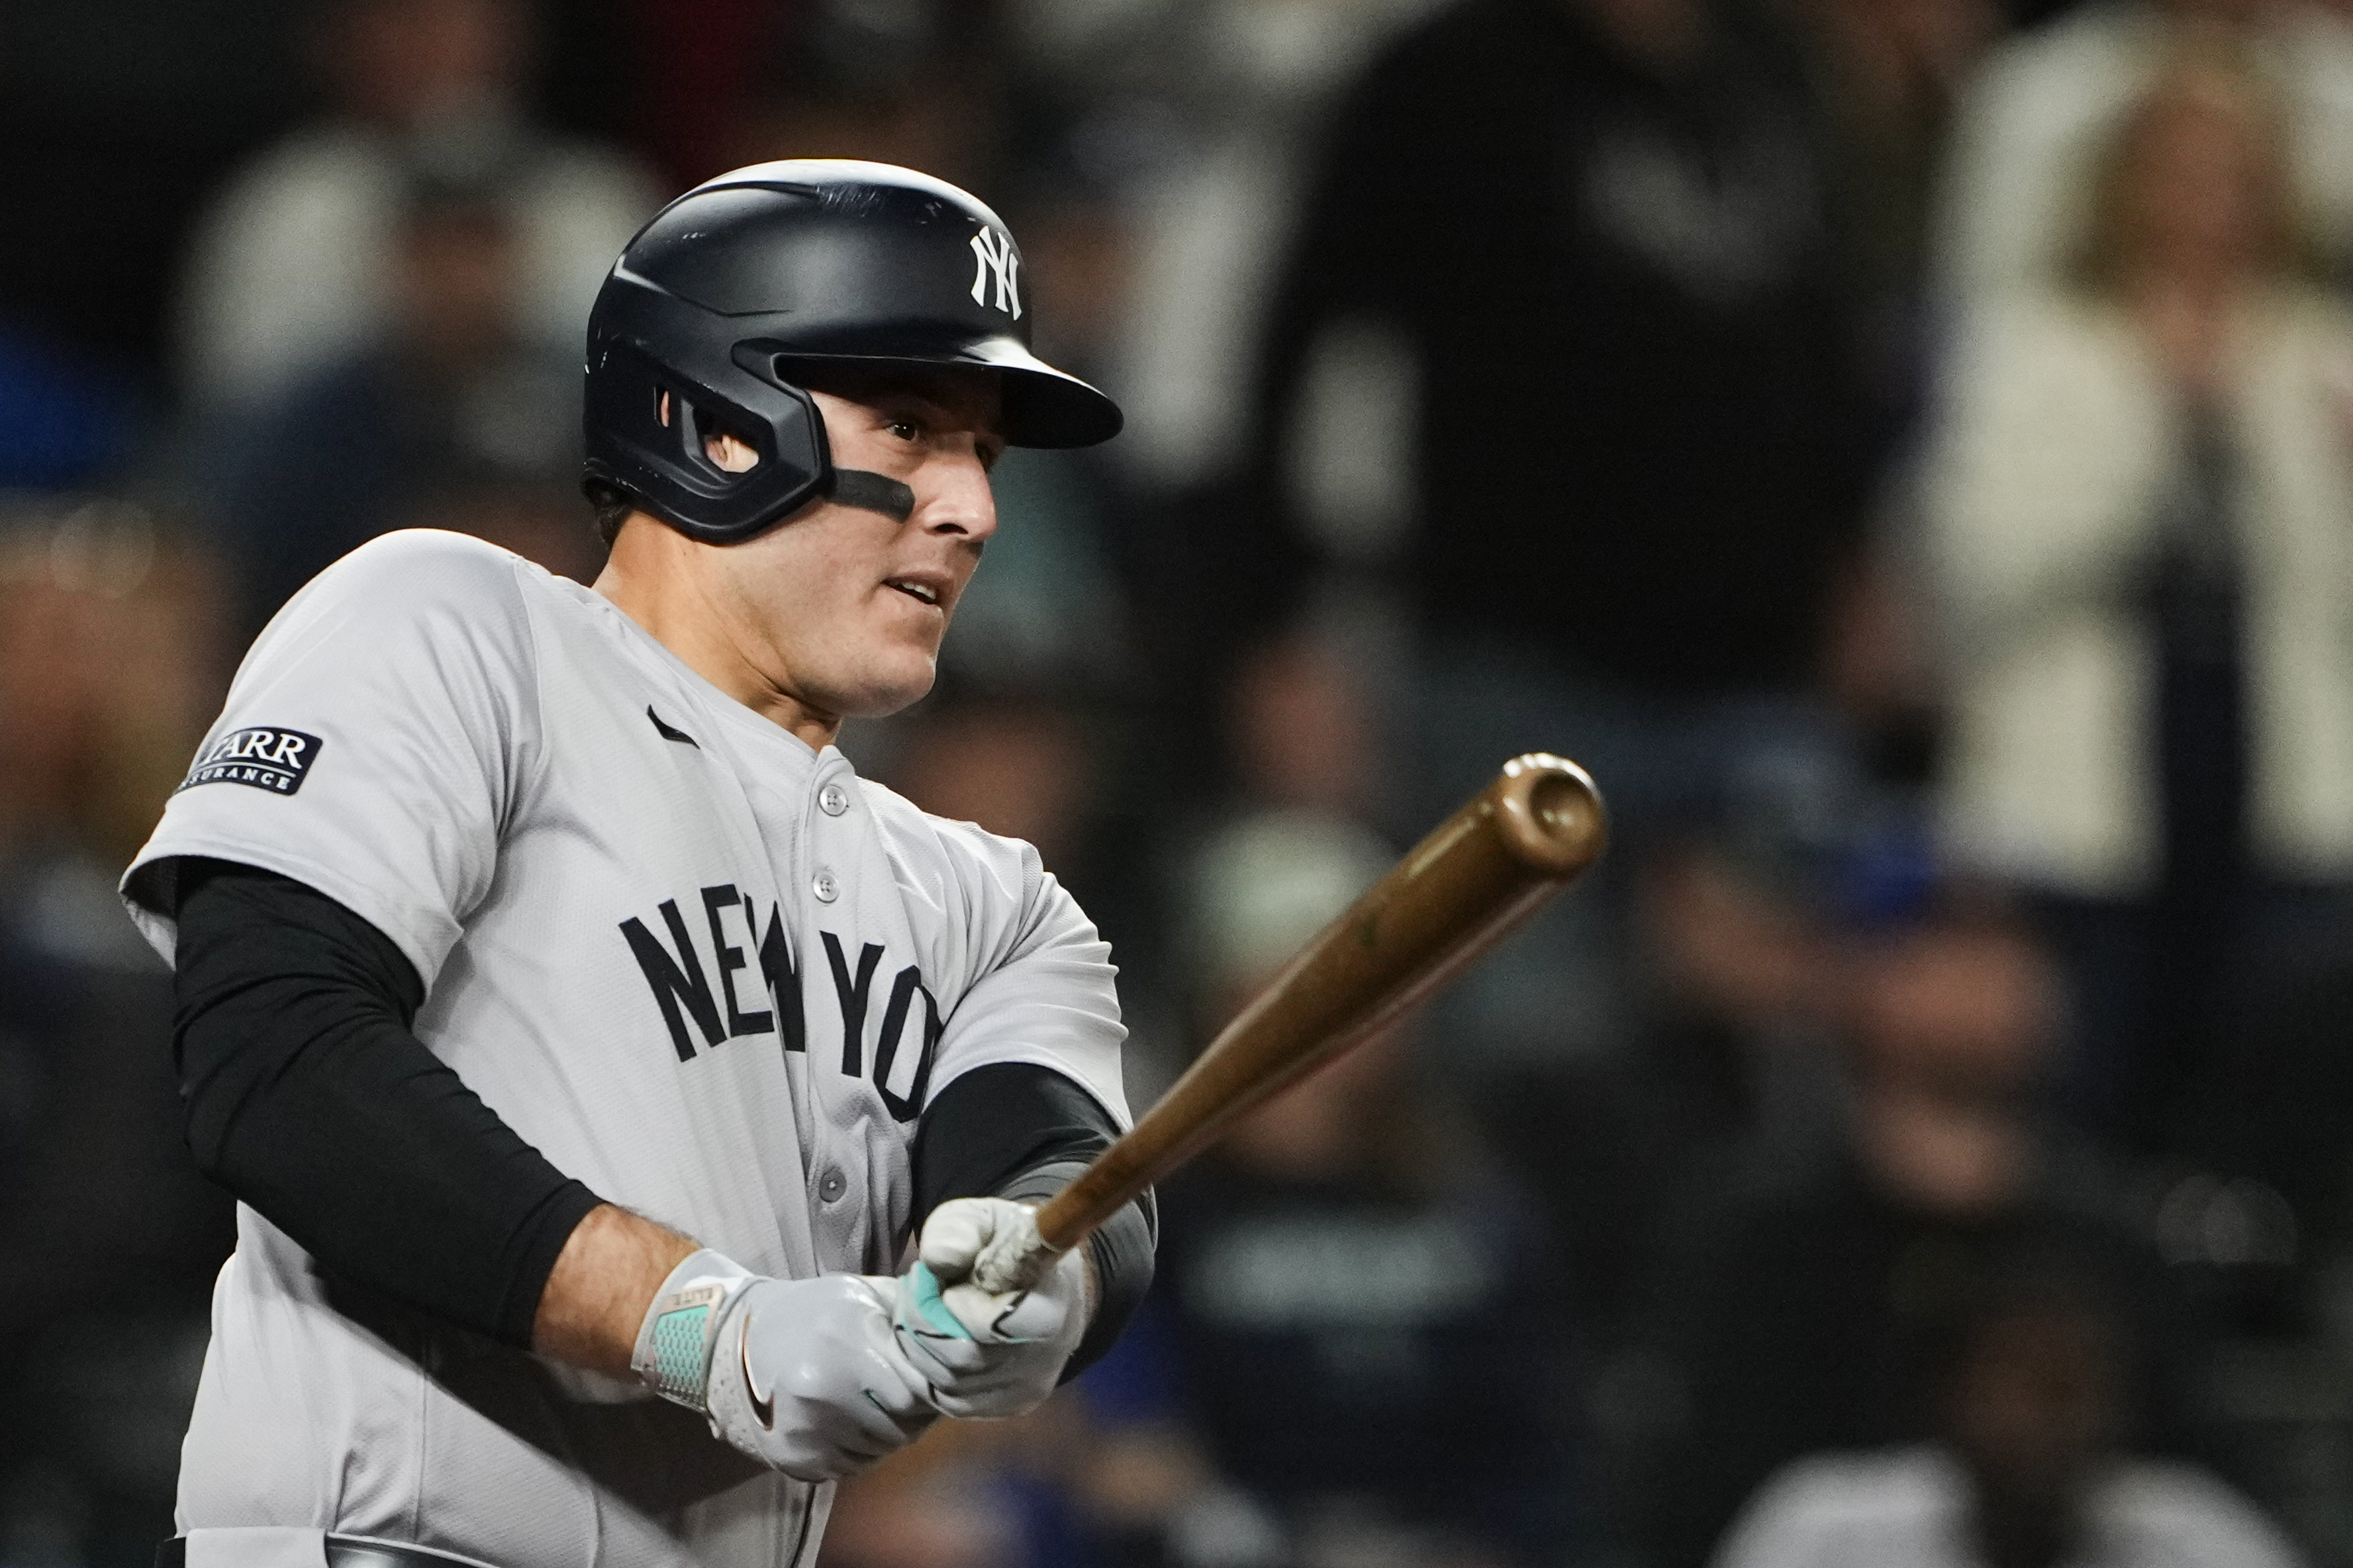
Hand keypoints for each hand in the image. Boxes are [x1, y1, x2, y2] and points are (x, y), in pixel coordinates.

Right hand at [633, 1250, 935, 1479]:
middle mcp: (823, 1389)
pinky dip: (859, 1450)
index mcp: (846, 1343)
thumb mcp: (861, 1293)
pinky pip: (850, 1467)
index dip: (930, 1390)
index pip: (917, 1392)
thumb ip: (910, 1310)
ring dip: (888, 1434)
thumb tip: (960, 1322)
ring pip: (879, 1451)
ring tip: (875, 1404)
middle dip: (913, 1415)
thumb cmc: (814, 1311)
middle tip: (905, 1396)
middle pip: (902, 1427)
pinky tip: (850, 1421)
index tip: (929, 1381)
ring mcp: (804, 1427)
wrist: (740, 1336)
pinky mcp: (791, 1455)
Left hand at [893, 1197, 1088, 1418]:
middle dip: (927, 1322)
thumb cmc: (1006, 1243)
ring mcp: (1030, 1385)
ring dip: (922, 1344)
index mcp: (1055, 1296)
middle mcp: (1051, 1352)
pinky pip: (949, 1400)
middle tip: (922, 1291)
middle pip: (966, 1356)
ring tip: (929, 1309)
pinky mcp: (1008, 1405)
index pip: (1009, 1322)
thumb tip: (937, 1259)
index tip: (951, 1284)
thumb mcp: (983, 1219)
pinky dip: (931, 1369)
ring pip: (950, 1381)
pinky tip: (938, 1337)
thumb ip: (959, 1229)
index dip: (964, 1307)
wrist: (1040, 1280)